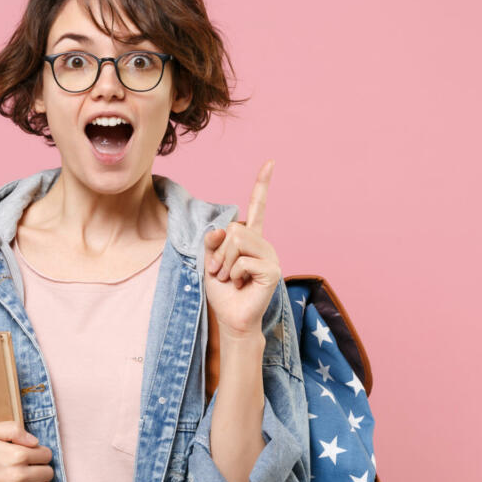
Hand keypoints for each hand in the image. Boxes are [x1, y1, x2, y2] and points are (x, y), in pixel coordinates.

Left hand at [203, 160, 282, 339]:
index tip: (270, 162)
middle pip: (234, 228)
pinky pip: (243, 262)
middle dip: (219, 252)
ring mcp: (270, 256)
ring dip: (224, 264)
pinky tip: (240, 286)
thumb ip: (212, 241)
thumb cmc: (221, 291)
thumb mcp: (209, 261)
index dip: (262, 185)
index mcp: (249, 238)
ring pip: (238, 242)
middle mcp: (263, 243)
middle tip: (220, 272)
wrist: (231, 319)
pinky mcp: (272, 270)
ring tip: (229, 279)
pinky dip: (233, 275)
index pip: (257, 207)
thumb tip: (223, 230)